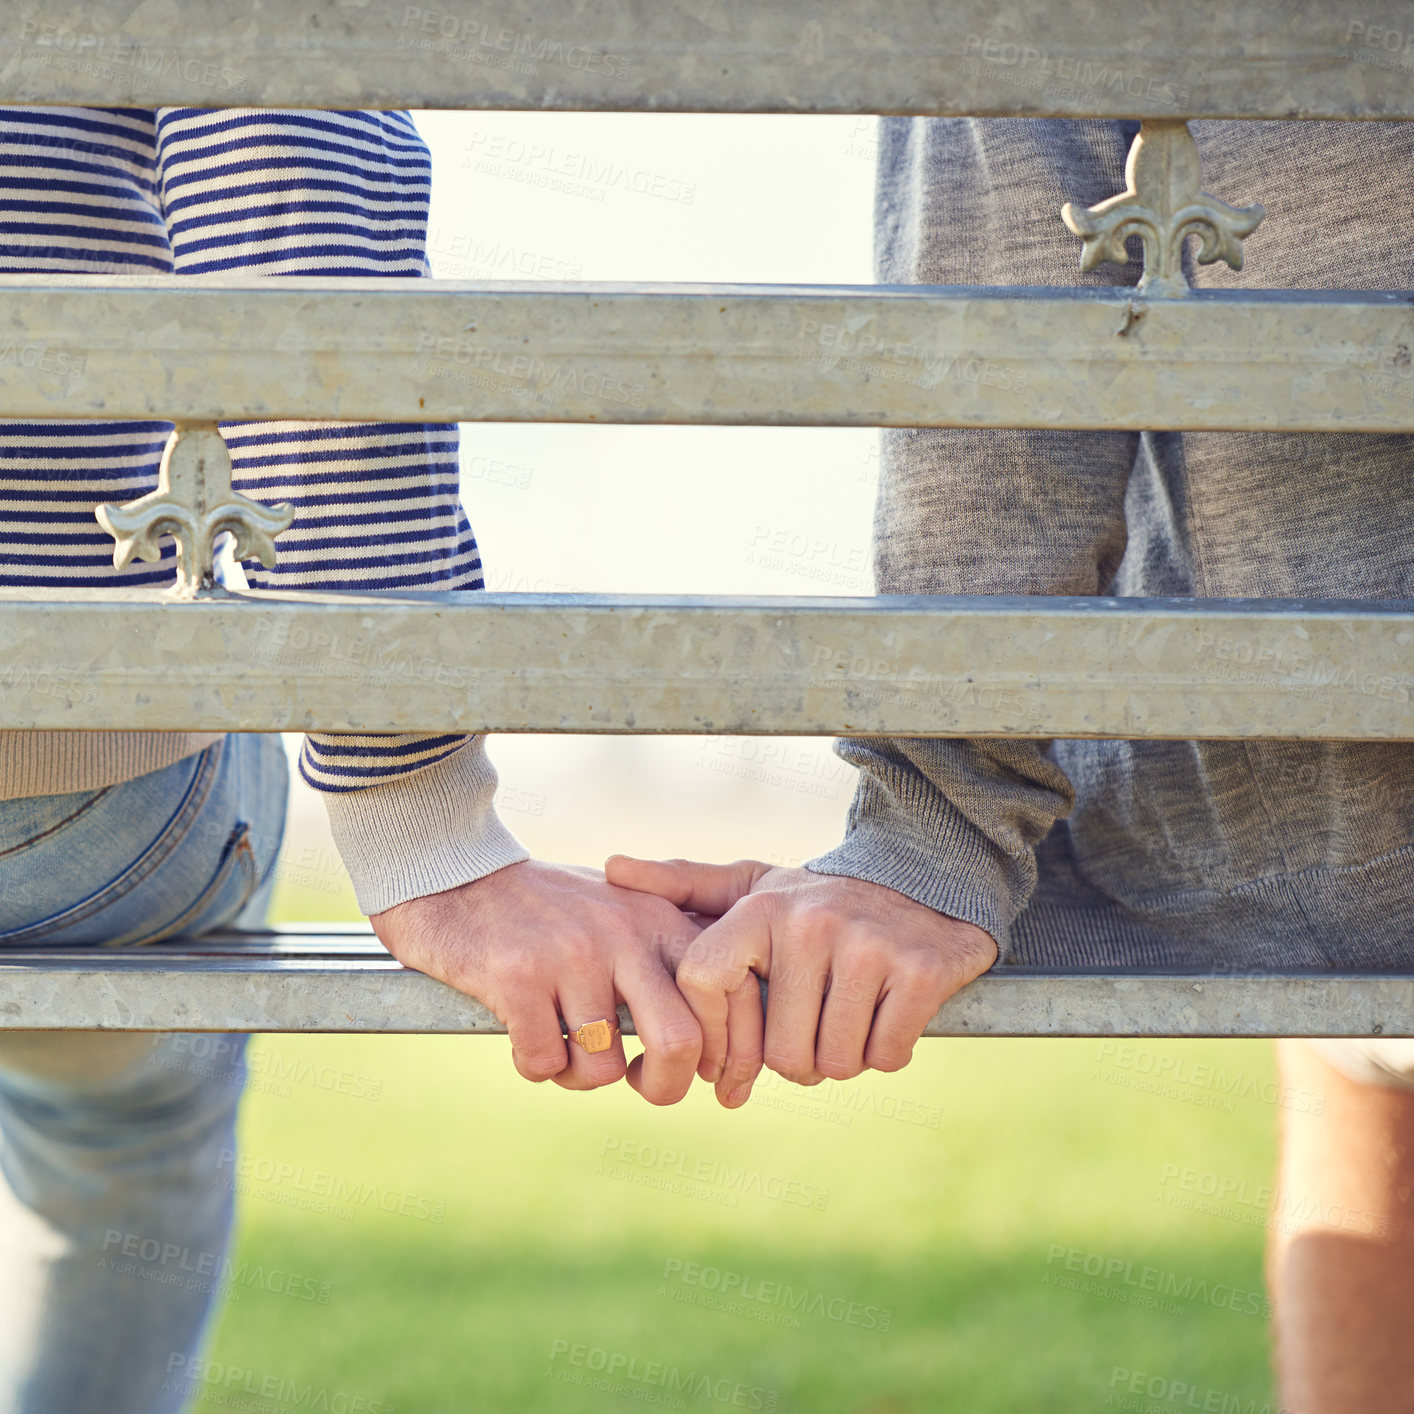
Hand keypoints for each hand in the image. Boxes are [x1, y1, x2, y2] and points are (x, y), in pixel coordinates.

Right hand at [371, 860, 703, 1104]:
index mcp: (656, 918)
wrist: (456, 870)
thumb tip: (712, 1033)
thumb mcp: (618, 908)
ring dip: (578, 1075)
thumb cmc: (543, 906)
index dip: (719, 1051)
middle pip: (679, 1041)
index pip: (720, 995)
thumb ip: (663, 953)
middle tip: (640, 1084)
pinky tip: (522, 1036)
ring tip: (561, 1047)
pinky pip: (543, 1063)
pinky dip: (534, 1066)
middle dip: (665, 1086)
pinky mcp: (518, 976)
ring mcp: (570, 954)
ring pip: (602, 1067)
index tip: (693, 1068)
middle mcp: (621, 934)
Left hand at [604, 857, 996, 1107]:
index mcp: (760, 909)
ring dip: (842, 1058)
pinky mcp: (921, 972)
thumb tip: (611, 870)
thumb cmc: (820, 901)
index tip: (730, 1058)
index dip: (715, 1037)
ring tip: (847, 1019)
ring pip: (832, 1062)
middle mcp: (810, 923)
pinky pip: (884, 1056)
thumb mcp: (753, 887)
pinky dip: (886, 1052)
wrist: (925, 882)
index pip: (703, 986)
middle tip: (812, 1026)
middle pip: (778, 1051)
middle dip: (796, 1058)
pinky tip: (886, 1016)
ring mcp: (868, 946)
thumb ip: (684, 885)